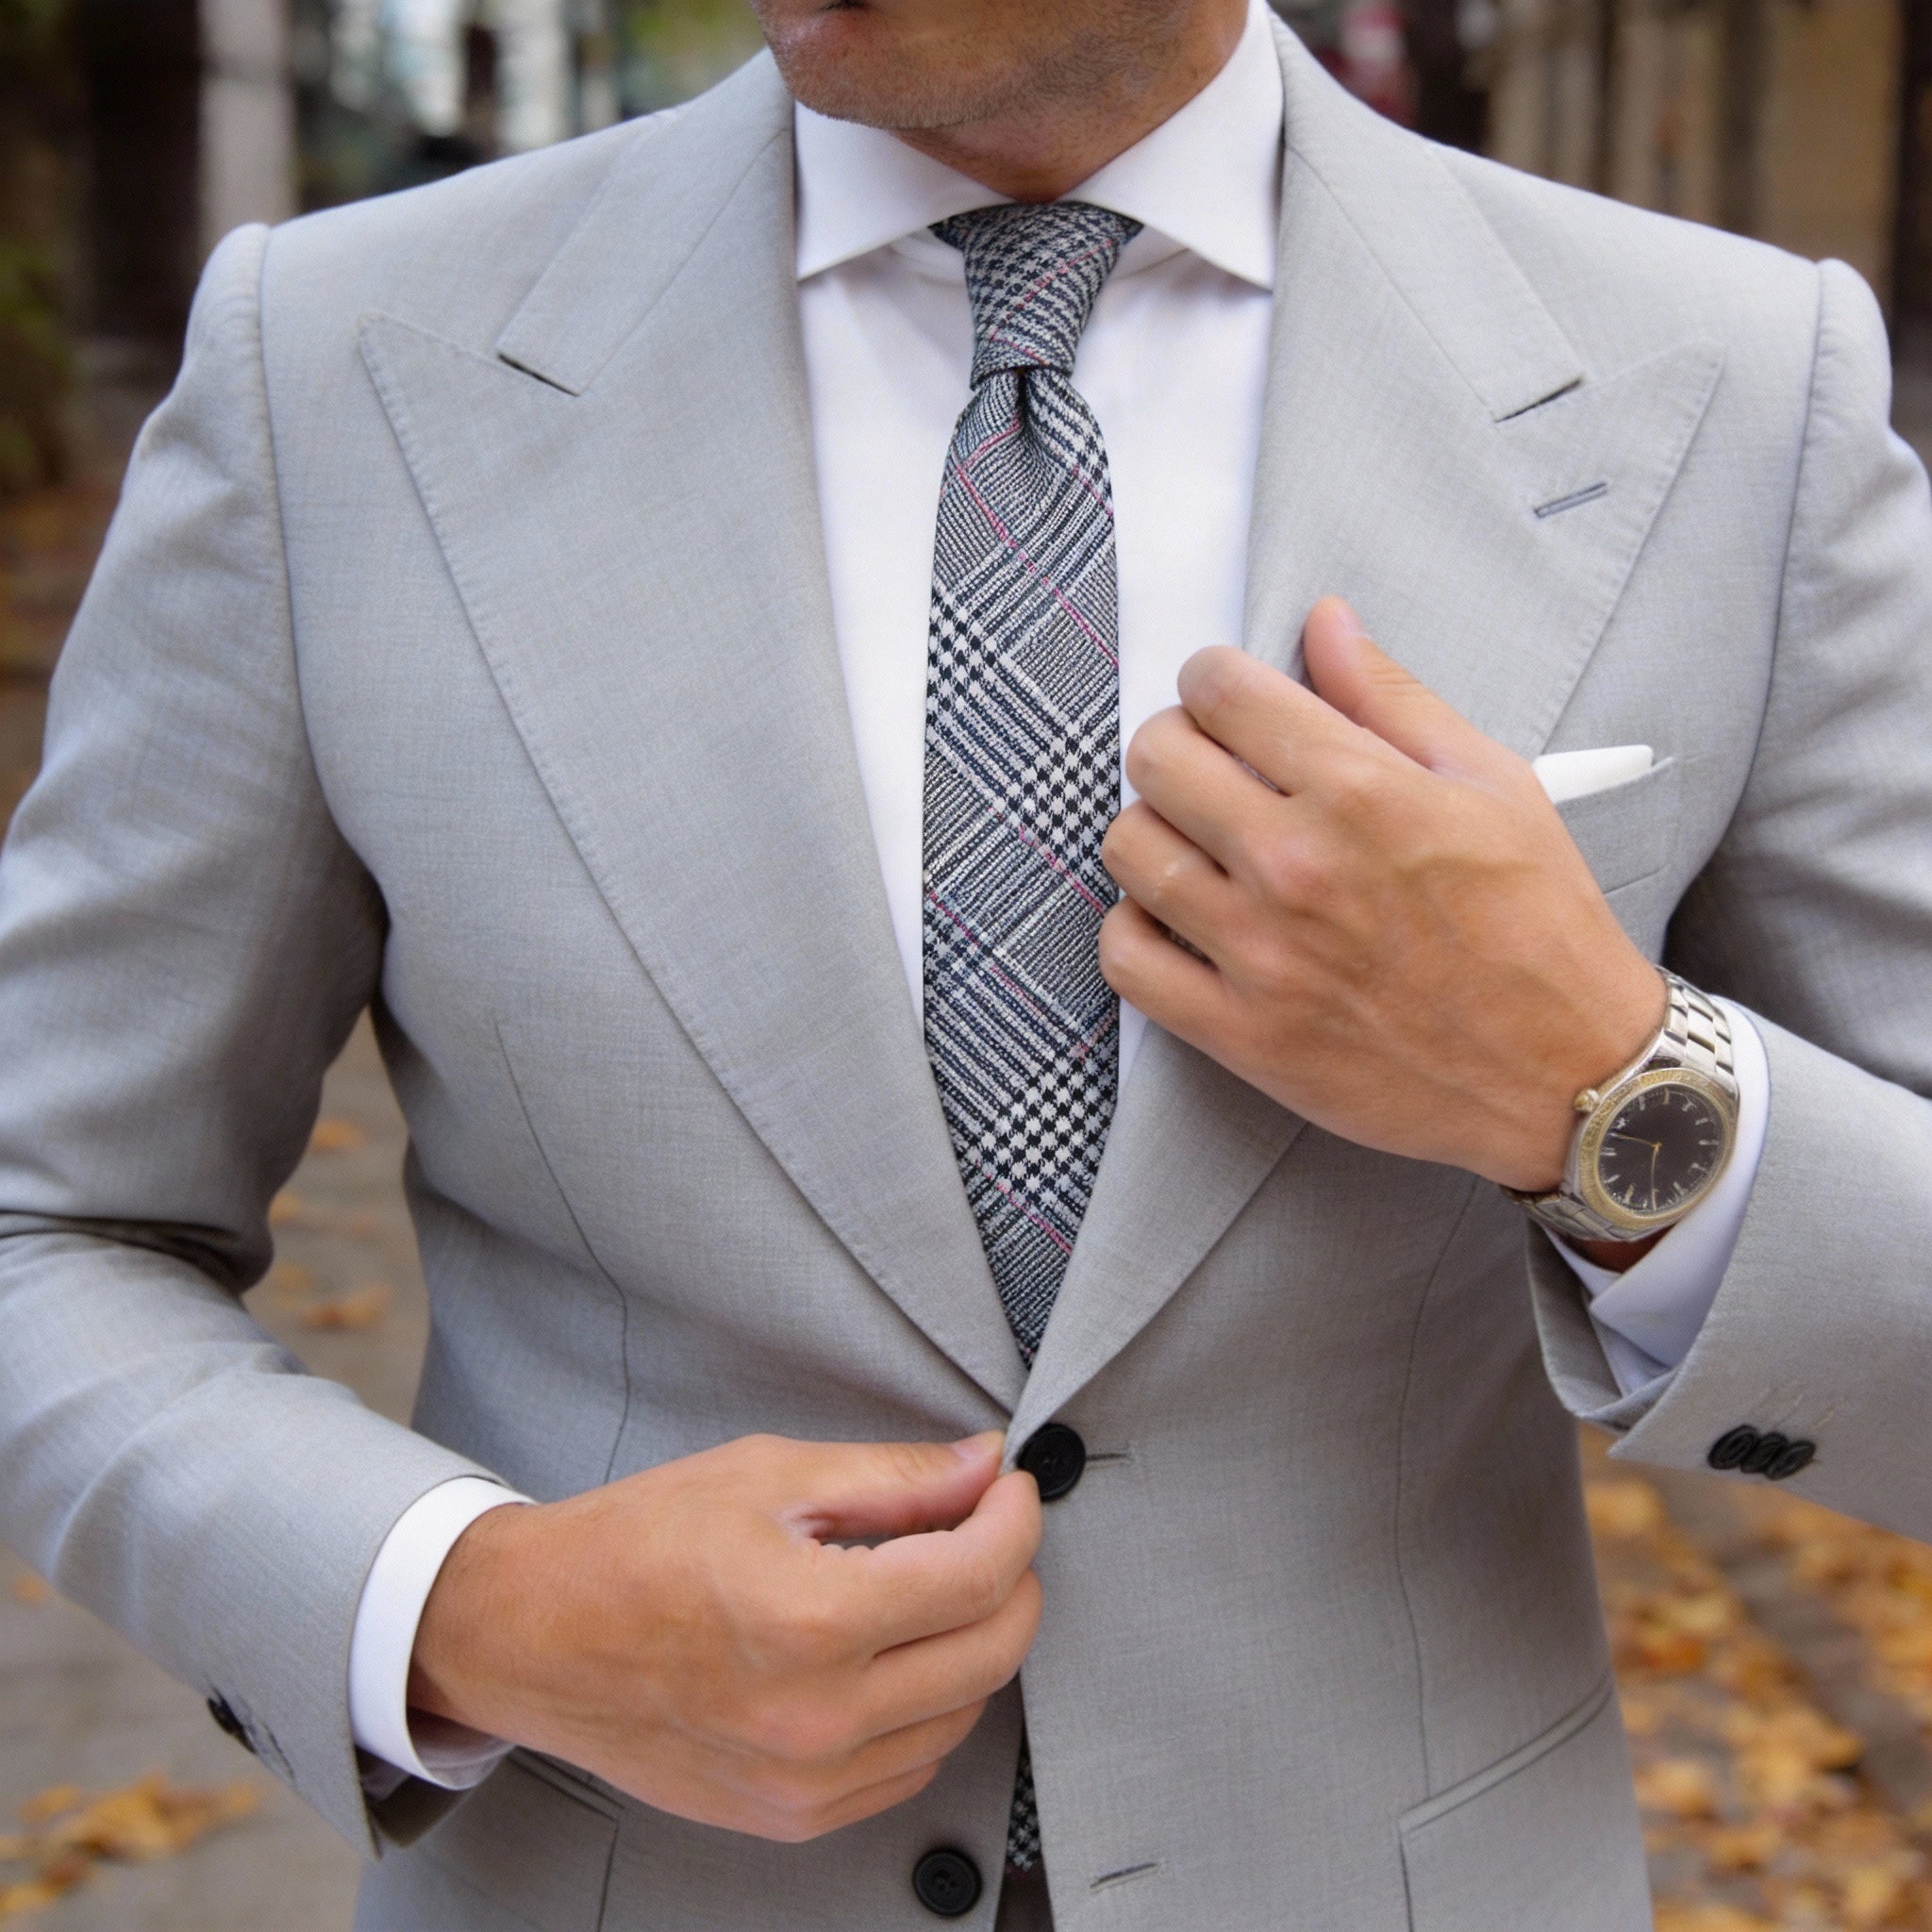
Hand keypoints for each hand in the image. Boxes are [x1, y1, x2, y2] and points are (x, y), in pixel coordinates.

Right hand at [408, 1432, 1041, 1841]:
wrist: (533, 1636)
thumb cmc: (633, 1546)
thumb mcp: (767, 1474)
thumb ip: (893, 1477)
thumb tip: (981, 1466)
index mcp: (809, 1620)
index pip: (978, 1575)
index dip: (1015, 1517)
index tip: (1010, 1486)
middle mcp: (816, 1718)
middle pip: (992, 1652)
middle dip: (1013, 1577)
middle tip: (989, 1526)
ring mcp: (805, 1781)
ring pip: (963, 1714)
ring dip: (974, 1642)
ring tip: (935, 1583)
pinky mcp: (791, 1816)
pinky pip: (911, 1767)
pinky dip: (930, 1706)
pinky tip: (896, 1654)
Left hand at [1097, 596, 1663, 1193]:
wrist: (1567, 1073)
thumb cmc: (1539, 924)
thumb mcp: (1492, 782)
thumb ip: (1391, 697)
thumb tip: (1324, 621)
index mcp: (1359, 790)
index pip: (1218, 690)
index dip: (1214, 680)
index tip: (1229, 701)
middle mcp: (1295, 865)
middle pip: (1156, 759)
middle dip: (1177, 744)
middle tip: (1213, 769)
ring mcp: (1259, 954)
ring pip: (1129, 849)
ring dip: (1153, 832)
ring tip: (1198, 845)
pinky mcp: (1240, 1033)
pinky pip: (1126, 957)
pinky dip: (1136, 929)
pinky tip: (1180, 919)